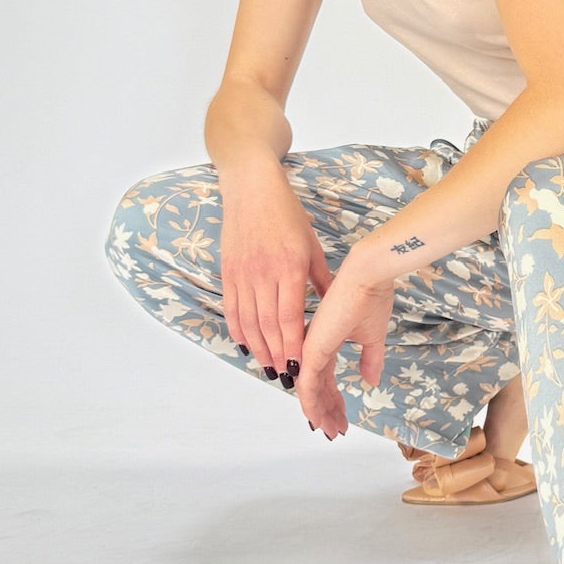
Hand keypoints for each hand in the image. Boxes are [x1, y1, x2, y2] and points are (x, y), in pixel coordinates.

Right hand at [220, 173, 332, 378]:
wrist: (251, 188)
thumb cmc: (287, 214)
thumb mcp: (311, 245)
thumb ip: (321, 279)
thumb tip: (334, 306)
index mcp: (289, 267)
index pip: (290, 316)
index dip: (293, 344)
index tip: (300, 365)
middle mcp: (263, 273)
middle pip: (268, 324)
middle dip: (277, 354)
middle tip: (285, 376)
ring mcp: (243, 273)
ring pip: (249, 320)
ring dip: (258, 347)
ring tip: (268, 367)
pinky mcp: (228, 271)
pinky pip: (232, 307)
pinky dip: (238, 329)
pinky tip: (245, 344)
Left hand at [294, 251, 394, 439]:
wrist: (369, 276)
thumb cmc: (372, 297)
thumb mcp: (373, 336)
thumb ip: (370, 359)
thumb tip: (371, 381)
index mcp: (326, 342)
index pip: (327, 379)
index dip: (334, 400)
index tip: (342, 418)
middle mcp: (314, 346)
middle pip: (317, 388)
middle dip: (327, 411)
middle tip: (336, 429)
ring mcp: (311, 348)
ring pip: (310, 390)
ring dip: (320, 413)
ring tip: (331, 430)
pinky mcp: (312, 348)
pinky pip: (307, 384)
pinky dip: (311, 404)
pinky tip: (317, 418)